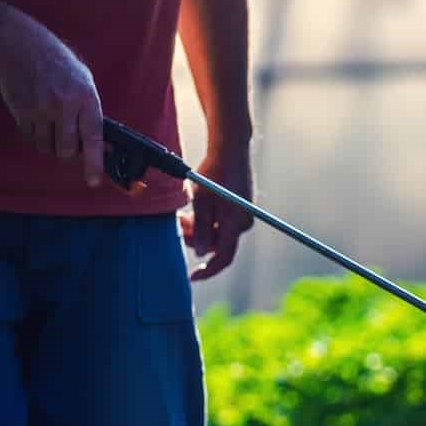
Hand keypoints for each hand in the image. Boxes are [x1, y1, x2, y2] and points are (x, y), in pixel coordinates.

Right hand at [0, 17, 104, 187]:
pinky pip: (31, 138)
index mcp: (84, 97)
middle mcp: (63, 104)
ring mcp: (40, 108)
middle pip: (67, 150)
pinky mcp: (21, 110)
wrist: (21, 46)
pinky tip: (36, 117)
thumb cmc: (59, 66)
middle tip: (69, 141)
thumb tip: (101, 146)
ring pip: (47, 147)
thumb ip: (91, 112)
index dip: (94, 162)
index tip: (93, 181)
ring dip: (50, 144)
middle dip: (69, 152)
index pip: (92, 136)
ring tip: (51, 124)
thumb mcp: (84, 82)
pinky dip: (35, 135)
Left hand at [181, 146, 253, 280]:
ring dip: (201, 228)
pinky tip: (198, 206)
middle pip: (219, 244)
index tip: (193, 276)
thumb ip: (200, 230)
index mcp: (235, 224)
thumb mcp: (200, 202)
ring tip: (186, 213)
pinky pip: (223, 222)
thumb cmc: (213, 172)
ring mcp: (244, 215)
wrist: (230, 149)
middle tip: (181, 223)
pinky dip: (209, 219)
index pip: (223, 258)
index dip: (208, 270)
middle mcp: (243, 223)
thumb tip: (201, 253)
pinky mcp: (241, 207)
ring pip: (219, 233)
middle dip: (198, 239)